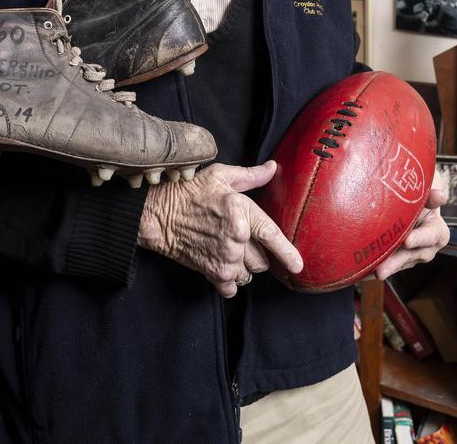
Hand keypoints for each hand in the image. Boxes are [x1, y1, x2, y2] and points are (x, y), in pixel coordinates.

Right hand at [138, 160, 302, 297]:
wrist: (158, 213)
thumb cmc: (190, 191)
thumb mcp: (221, 175)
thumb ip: (251, 175)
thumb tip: (273, 168)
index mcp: (242, 215)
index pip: (273, 237)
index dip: (288, 253)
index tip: (298, 266)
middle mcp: (236, 241)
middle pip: (263, 261)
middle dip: (258, 253)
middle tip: (243, 240)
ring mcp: (224, 260)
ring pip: (249, 275)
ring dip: (244, 267)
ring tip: (229, 250)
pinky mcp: (211, 273)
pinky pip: (232, 288)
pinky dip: (230, 281)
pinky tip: (221, 264)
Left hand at [374, 169, 449, 280]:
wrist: (414, 211)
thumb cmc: (420, 201)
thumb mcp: (426, 196)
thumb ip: (431, 197)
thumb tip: (439, 195)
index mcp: (437, 233)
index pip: (430, 236)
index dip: (419, 238)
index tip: (407, 241)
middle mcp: (426, 249)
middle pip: (409, 256)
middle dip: (394, 263)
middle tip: (380, 270)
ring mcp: (410, 258)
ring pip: (395, 265)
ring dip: (380, 268)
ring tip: (366, 272)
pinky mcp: (396, 263)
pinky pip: (384, 267)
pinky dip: (371, 271)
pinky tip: (359, 273)